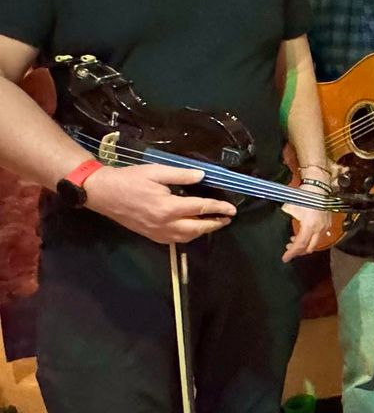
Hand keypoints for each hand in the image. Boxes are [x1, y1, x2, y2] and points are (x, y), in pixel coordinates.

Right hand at [83, 164, 235, 242]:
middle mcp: (165, 224)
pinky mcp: (151, 236)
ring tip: (215, 222)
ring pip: (187, 237)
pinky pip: (175, 240)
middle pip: (198, 228)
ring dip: (203, 231)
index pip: (200, 208)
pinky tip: (194, 228)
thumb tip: (202, 176)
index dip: (218, 208)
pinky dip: (189, 235)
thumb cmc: (129, 179)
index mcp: (168, 207)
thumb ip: (181, 175)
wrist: (103, 193)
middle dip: (215, 223)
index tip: (232, 208)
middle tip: (228, 218)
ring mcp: (157, 232)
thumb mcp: (156, 172)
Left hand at [282, 201, 331, 261]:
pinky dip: (311, 239)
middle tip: (289, 249)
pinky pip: (319, 237)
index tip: (285, 258)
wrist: (319, 187)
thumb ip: (287, 219)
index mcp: (309, 226)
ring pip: (315, 243)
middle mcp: (319, 229)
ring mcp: (325, 227)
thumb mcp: (290, 208)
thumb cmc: (305, 196)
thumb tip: (281, 225)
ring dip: (305, 245)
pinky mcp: (327, 224)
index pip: (300, 245)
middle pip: (309, 248)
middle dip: (298, 251)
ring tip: (295, 240)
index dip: (291, 253)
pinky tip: (305, 233)